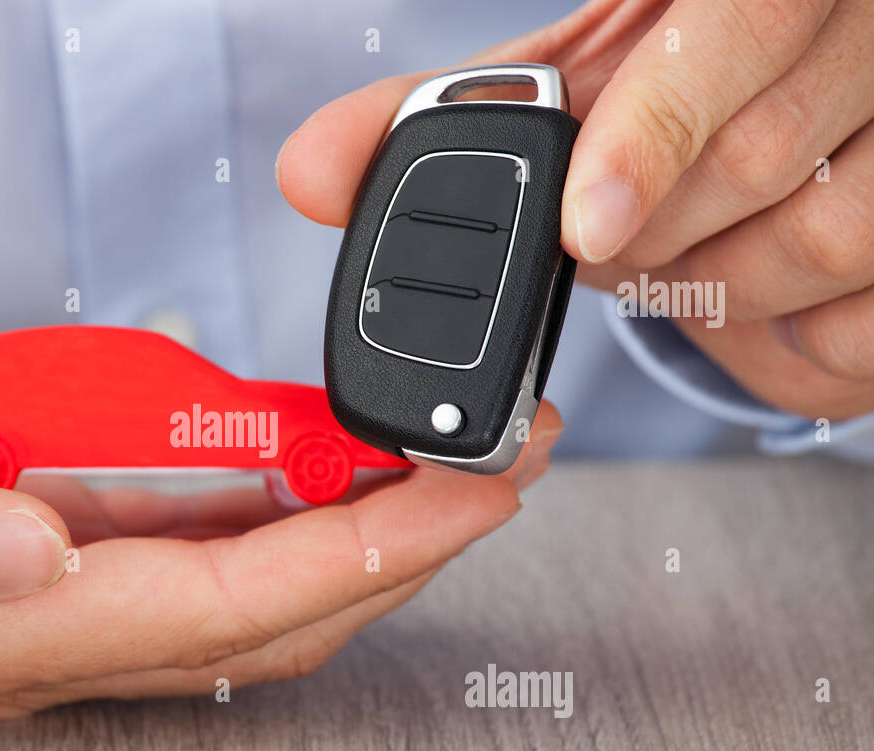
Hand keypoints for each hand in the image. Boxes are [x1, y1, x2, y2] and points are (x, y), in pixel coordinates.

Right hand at [0, 324, 559, 716]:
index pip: (224, 602)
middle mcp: (21, 627)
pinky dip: (250, 503)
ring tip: (428, 460)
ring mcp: (18, 590)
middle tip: (494, 466)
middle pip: (259, 608)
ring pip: (226, 582)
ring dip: (341, 524)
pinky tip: (292, 460)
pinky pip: (161, 539)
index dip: (364, 551)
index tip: (466, 492)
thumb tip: (32, 549)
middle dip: (394, 545)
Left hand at [276, 0, 873, 420]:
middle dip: (652, 230)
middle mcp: (869, 36)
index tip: (585, 227)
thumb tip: (307, 172)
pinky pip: (866, 328)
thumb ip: (447, 114)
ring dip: (712, 286)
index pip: (730, 30)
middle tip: (610, 236)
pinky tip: (747, 302)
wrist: (806, 96)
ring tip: (674, 258)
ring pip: (823, 240)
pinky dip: (785, 344)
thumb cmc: (680, 86)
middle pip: (759, 158)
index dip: (651, 135)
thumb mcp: (576, 80)